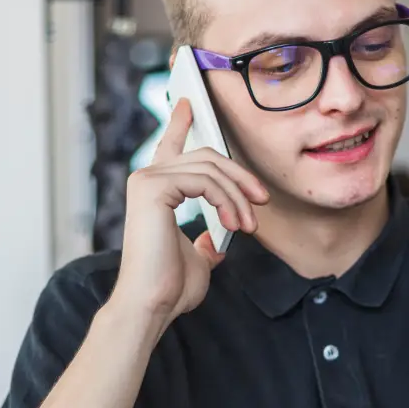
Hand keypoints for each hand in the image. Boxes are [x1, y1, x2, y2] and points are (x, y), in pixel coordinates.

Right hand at [112, 96, 269, 335]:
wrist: (152, 305)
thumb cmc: (169, 288)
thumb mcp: (196, 260)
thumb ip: (204, 244)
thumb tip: (215, 243)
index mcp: (154, 191)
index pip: (169, 146)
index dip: (179, 122)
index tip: (188, 102)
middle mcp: (146, 178)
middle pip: (206, 156)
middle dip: (239, 176)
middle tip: (262, 201)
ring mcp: (147, 180)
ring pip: (210, 167)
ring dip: (237, 196)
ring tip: (249, 224)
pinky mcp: (153, 187)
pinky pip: (204, 180)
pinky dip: (226, 199)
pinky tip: (233, 222)